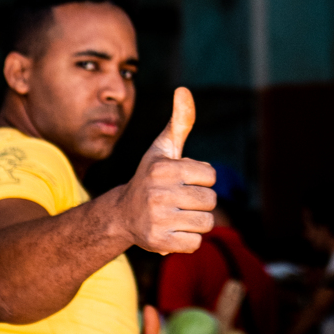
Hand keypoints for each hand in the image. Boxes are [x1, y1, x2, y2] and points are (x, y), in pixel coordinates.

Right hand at [118, 86, 216, 254]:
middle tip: (181, 201)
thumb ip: (179, 123)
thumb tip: (184, 90)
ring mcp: (158, 219)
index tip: (185, 180)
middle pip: (211, 201)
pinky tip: (174, 231)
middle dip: (201, 202)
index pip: (211, 175)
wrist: (123, 215)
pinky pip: (196, 243)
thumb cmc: (151, 178)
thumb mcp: (163, 149)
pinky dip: (189, 240)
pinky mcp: (160, 242)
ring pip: (206, 223)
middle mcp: (158, 193)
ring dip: (197, 221)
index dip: (203, 179)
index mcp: (162, 169)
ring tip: (179, 216)